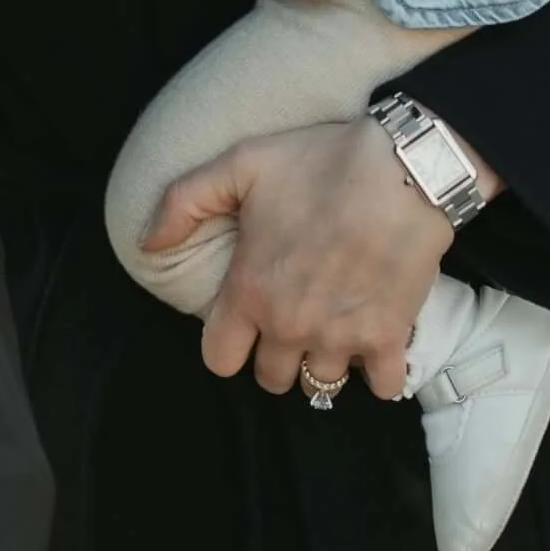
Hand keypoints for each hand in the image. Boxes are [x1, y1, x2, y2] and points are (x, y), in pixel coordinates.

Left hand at [142, 119, 452, 398]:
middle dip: (276, 355)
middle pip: (271, 379)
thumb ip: (183, 203)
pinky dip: (379, 373)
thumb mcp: (239, 165)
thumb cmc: (318, 163)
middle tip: (291, 320)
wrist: (402, 168)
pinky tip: (376, 343)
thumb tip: (148, 244)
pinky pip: (381, 387)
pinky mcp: (388, 336)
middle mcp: (289, 326)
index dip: (228, 345)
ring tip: (332, 329)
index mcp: (249, 292)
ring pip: (321, 385)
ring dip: (324, 362)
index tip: (245, 322)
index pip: (220, 360)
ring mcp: (340, 336)